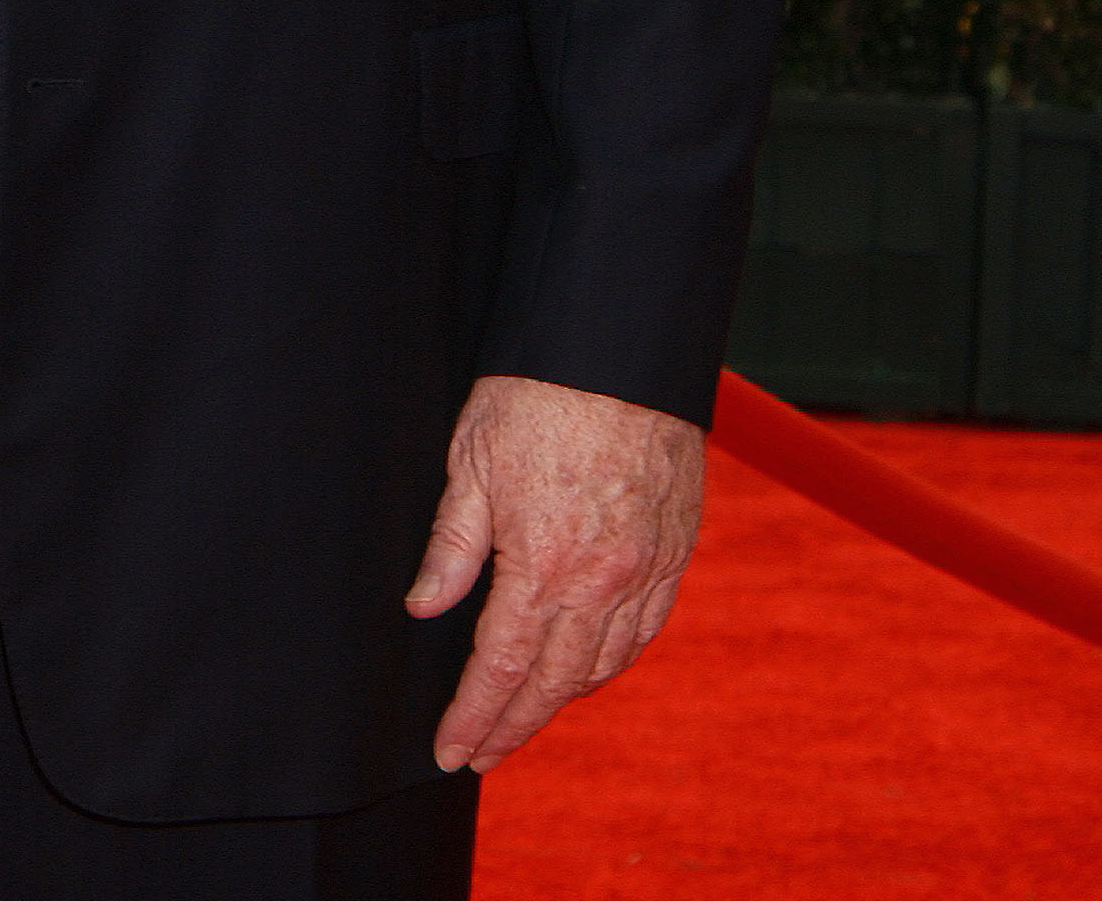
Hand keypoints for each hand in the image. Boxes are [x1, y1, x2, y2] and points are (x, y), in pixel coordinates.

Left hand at [407, 373, 704, 772]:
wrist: (621, 347)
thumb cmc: (538, 391)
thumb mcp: (472, 458)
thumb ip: (452, 542)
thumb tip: (425, 606)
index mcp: (544, 564)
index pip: (501, 666)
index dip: (474, 715)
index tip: (451, 750)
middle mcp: (602, 582)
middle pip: (555, 681)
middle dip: (515, 724)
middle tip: (482, 754)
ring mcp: (647, 570)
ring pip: (604, 664)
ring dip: (563, 699)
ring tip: (525, 718)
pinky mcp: (676, 551)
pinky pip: (644, 630)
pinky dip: (612, 661)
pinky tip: (590, 669)